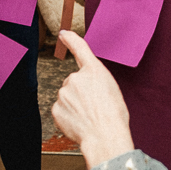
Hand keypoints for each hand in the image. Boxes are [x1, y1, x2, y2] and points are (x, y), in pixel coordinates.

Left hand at [52, 31, 134, 169]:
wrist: (105, 136)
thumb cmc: (114, 116)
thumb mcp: (112, 89)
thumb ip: (95, 81)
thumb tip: (83, 86)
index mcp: (94, 70)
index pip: (80, 49)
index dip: (71, 40)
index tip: (64, 34)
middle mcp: (75, 78)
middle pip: (74, 82)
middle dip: (80, 92)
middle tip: (94, 106)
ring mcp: (63, 94)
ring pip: (67, 97)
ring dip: (75, 105)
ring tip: (89, 117)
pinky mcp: (56, 109)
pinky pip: (61, 111)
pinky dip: (68, 117)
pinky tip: (80, 123)